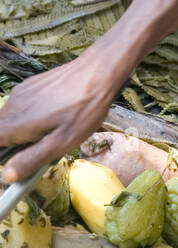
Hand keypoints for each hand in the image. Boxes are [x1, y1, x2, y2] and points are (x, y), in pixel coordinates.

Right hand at [0, 55, 120, 183]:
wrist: (98, 71)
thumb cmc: (84, 109)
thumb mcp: (62, 142)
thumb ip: (32, 160)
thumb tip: (7, 176)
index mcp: (16, 123)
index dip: (5, 156)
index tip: (22, 158)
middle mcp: (12, 106)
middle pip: (1, 132)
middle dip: (17, 144)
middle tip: (44, 145)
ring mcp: (20, 93)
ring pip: (12, 119)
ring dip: (26, 130)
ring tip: (53, 129)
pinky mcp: (30, 85)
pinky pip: (22, 106)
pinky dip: (32, 115)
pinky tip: (56, 114)